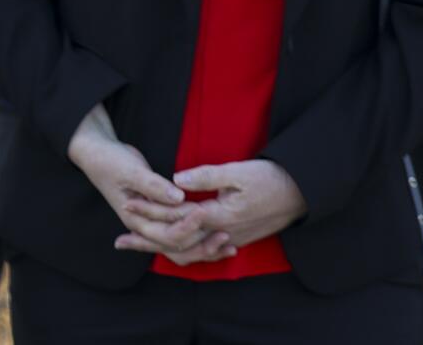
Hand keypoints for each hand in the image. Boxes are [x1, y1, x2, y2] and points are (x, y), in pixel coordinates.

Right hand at [66, 107, 230, 263]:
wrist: (97, 155)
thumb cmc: (110, 162)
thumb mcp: (131, 170)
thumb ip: (154, 186)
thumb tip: (178, 197)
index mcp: (136, 220)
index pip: (168, 234)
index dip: (188, 226)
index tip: (206, 213)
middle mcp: (145, 227)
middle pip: (178, 247)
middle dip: (202, 245)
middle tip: (226, 235)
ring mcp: (152, 223)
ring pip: (181, 247)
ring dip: (203, 248)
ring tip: (228, 246)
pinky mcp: (159, 216)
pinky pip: (181, 233)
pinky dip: (199, 238)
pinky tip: (217, 238)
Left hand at [123, 160, 305, 255]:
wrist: (302, 194)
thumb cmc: (270, 179)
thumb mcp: (237, 172)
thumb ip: (205, 176)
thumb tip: (175, 180)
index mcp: (219, 215)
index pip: (175, 217)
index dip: (150, 211)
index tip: (127, 205)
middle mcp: (222, 233)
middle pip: (178, 241)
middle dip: (148, 240)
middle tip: (121, 240)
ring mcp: (231, 239)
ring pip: (190, 249)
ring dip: (163, 247)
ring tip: (140, 245)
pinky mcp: (237, 239)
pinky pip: (204, 250)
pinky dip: (185, 249)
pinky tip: (173, 247)